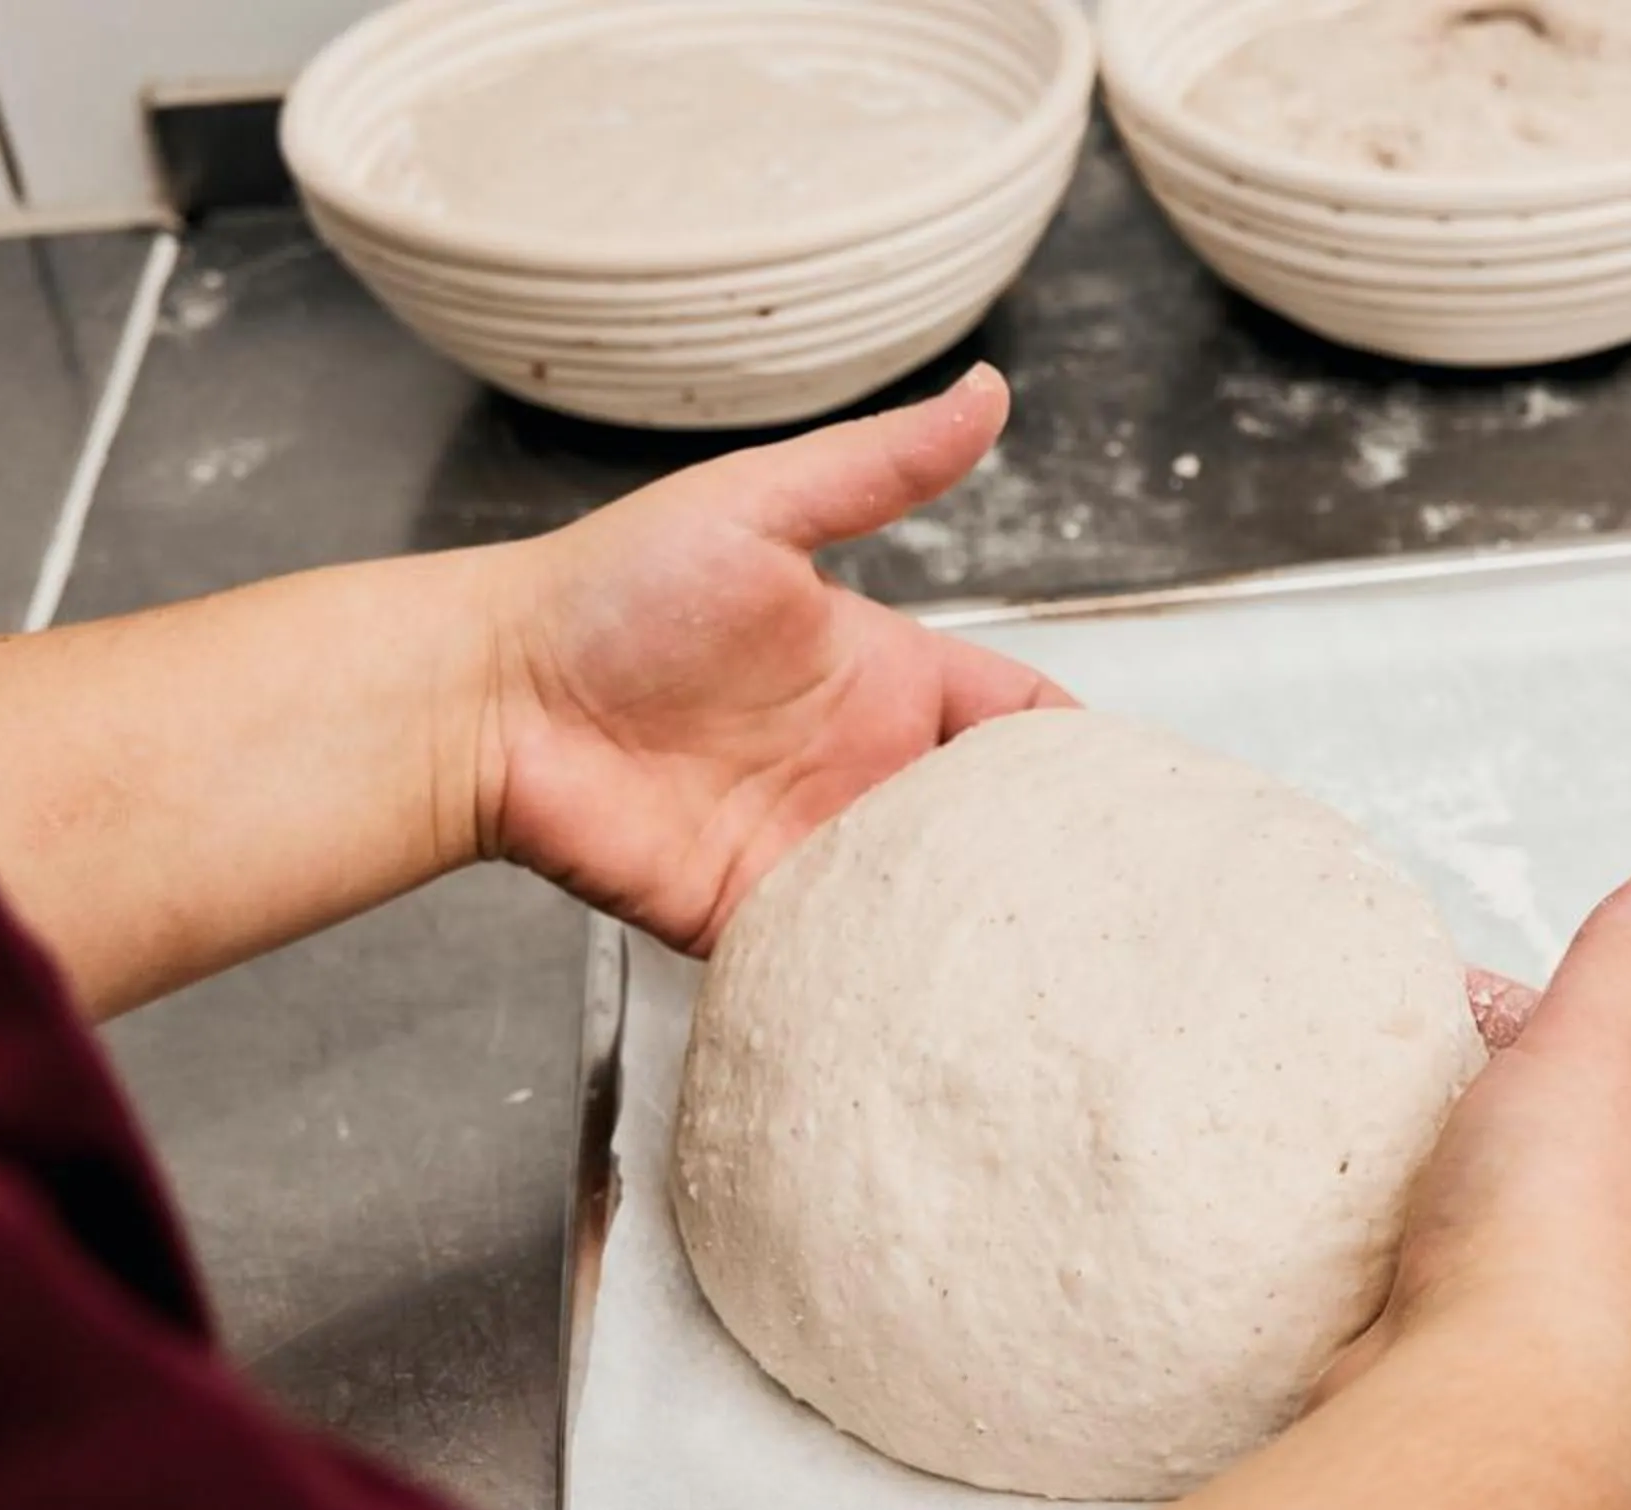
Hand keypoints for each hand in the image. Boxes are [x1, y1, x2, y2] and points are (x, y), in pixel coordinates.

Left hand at [477, 365, 1073, 952]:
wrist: (488, 700)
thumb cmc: (608, 592)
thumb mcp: (759, 509)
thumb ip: (883, 470)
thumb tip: (990, 392)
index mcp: (885, 678)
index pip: (1018, 720)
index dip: (1079, 754)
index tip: (1141, 792)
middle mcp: (864, 771)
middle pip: (992, 826)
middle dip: (1053, 857)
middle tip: (1121, 897)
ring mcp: (816, 850)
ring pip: (935, 904)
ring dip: (987, 926)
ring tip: (1063, 961)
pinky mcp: (761, 920)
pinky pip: (848, 960)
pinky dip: (899, 978)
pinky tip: (952, 995)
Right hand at [1318, 861, 1630, 1405]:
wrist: (1481, 1402)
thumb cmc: (1550, 1227)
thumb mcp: (1595, 1051)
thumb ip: (1625, 967)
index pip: (1572, 1063)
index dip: (1501, 1014)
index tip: (1424, 988)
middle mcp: (1579, 1246)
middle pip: (1498, 1141)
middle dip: (1432, 1094)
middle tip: (1342, 1050)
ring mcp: (1496, 1310)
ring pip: (1433, 1216)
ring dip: (1380, 1175)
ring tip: (1303, 1128)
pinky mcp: (1415, 1357)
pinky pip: (1372, 1282)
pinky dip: (1338, 1248)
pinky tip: (1291, 1226)